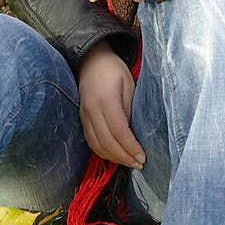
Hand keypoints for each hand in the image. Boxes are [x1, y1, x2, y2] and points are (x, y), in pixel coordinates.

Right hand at [77, 41, 144, 168]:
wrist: (91, 60)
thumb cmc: (113, 69)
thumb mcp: (129, 83)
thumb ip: (130, 107)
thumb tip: (134, 132)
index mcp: (105, 100)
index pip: (118, 131)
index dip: (130, 147)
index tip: (143, 157)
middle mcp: (92, 111)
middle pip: (107, 142)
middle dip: (124, 157)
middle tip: (139, 164)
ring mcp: (84, 116)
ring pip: (97, 145)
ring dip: (114, 158)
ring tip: (129, 163)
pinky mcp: (82, 119)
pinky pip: (91, 141)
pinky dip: (103, 152)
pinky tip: (115, 155)